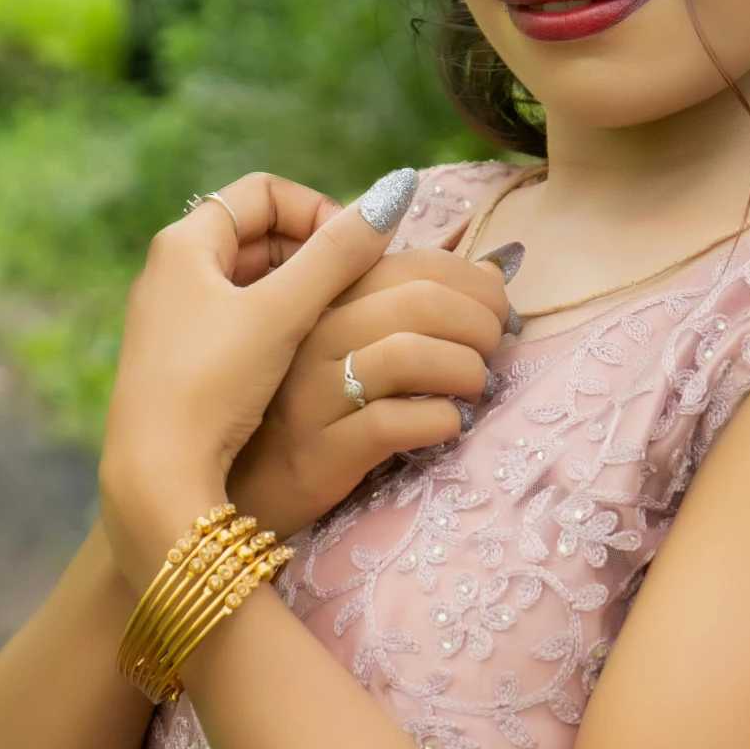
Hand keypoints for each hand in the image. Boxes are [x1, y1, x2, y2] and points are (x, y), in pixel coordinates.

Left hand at [97, 169, 424, 589]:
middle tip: (352, 292)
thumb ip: (339, 254)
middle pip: (260, 234)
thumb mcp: (282, 313)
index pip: (265, 193)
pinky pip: (241, 321)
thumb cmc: (214, 382)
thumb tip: (397, 189)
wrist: (154, 474)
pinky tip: (302, 358)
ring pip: (254, 281)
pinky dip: (277, 325)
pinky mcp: (179, 359)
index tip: (351, 254)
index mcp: (184, 242)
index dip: (317, 211)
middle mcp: (172, 270)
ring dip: (299, 292)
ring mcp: (173, 317)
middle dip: (312, 254)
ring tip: (334, 325)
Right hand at [228, 248, 515, 533]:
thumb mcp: (357, 341)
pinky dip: (440, 419)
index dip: (474, 283)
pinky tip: (450, 424)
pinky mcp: (321, 449)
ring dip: (465, 369)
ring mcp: (314, 392)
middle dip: (479, 322)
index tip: (497, 311)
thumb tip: (490, 271)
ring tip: (474, 389)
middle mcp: (316, 334)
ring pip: (409, 354)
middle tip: (493, 350)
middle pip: (420, 301)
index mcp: (329, 296)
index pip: (416, 263)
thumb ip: (414, 300)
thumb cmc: (317, 405)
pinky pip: (394, 422)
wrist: (251, 485)